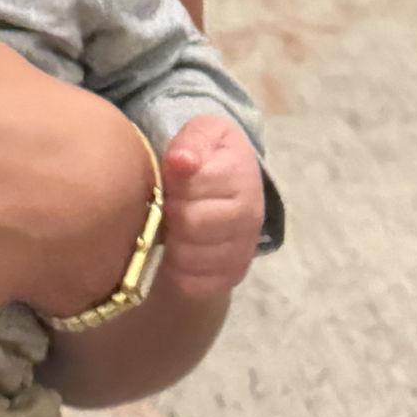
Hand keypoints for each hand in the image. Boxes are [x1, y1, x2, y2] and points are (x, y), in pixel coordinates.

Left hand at [159, 114, 262, 297]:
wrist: (227, 187)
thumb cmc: (208, 155)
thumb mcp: (202, 133)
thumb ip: (193, 141)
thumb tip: (180, 161)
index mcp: (242, 175)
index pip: (197, 184)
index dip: (174, 181)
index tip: (169, 176)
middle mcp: (250, 216)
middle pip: (192, 223)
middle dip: (170, 212)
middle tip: (166, 203)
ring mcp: (243, 249)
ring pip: (191, 256)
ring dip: (171, 241)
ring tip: (171, 225)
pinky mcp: (231, 276)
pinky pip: (197, 283)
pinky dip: (178, 269)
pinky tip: (177, 249)